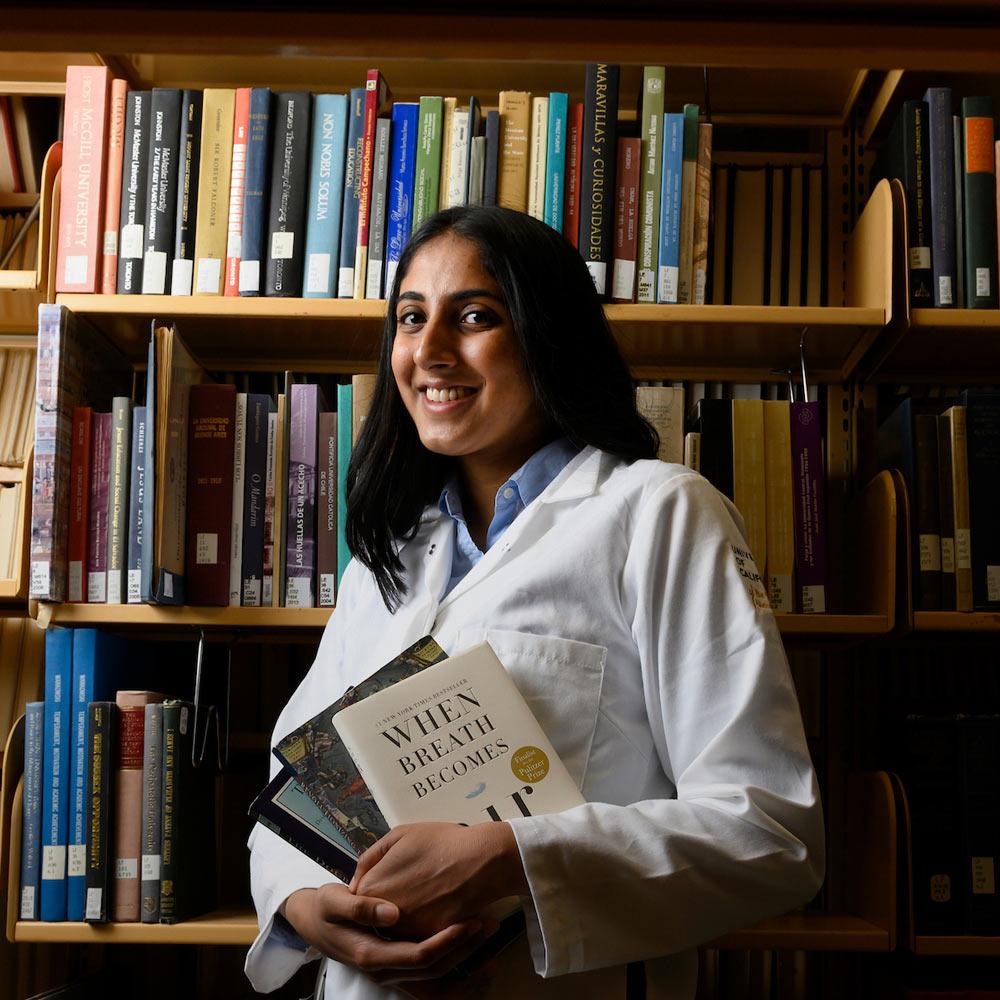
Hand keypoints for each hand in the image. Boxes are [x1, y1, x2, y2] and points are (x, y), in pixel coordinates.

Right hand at [282, 883, 491, 988]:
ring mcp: (391, 975)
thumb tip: (391, 912)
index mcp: (371, 955)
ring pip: (436, 983)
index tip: (471, 921)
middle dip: (464, 950)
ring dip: (465, 967)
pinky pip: (432, 983)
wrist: (314, 923)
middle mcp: (384, 972)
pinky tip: (478, 964)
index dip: (447, 941)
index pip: (419, 956)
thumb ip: (360, 906)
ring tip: (490, 944)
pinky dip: (456, 976)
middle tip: (489, 923)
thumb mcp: (334, 901)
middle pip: (434, 971)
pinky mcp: (398, 971)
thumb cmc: (326, 908)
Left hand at [350, 821, 527, 939]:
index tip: (392, 879)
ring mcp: (406, 932)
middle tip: (413, 888)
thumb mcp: (399, 835)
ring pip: (398, 931)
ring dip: (407, 919)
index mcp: (370, 889)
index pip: (360, 898)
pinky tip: (439, 908)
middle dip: (389, 907)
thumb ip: (370, 858)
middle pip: (378, 918)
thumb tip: (357, 881)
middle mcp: (382, 916)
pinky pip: (419, 938)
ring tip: (428, 896)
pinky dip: (426, 927)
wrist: (480, 860)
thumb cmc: (440, 842)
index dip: (378, 888)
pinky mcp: (428, 941)